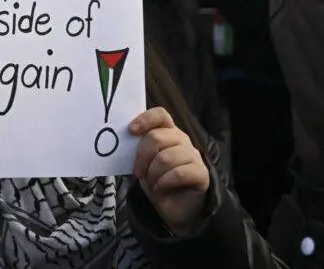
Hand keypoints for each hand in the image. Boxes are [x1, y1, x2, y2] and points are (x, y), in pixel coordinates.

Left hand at [130, 107, 210, 234]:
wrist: (174, 208)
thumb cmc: (156, 180)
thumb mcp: (144, 163)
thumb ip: (138, 149)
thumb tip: (122, 140)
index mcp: (167, 132)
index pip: (160, 115)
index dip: (145, 119)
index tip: (130, 131)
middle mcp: (181, 139)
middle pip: (157, 137)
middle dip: (142, 157)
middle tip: (138, 173)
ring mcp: (193, 155)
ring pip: (166, 157)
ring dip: (153, 174)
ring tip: (151, 183)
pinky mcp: (201, 173)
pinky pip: (178, 173)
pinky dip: (163, 183)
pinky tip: (160, 189)